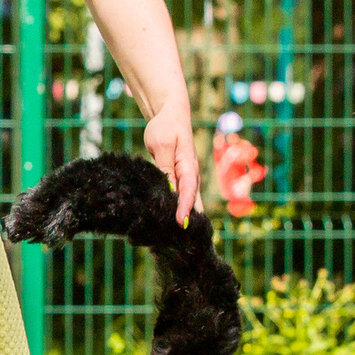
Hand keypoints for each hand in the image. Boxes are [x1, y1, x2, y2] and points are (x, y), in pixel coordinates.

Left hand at [145, 107, 200, 225]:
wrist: (170, 115)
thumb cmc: (165, 127)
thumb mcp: (161, 144)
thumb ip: (165, 166)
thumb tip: (169, 188)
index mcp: (188, 165)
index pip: (188, 190)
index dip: (184, 207)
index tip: (180, 223)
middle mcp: (191, 173)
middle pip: (192, 199)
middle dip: (189, 217)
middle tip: (186, 238)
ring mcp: (187, 175)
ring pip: (189, 199)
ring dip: (186, 215)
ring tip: (182, 236)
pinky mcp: (180, 176)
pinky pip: (182, 195)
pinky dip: (181, 207)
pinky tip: (177, 221)